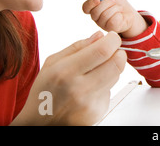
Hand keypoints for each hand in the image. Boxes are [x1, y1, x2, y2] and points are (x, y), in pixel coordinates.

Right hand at [11, 31, 126, 124]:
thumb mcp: (52, 63)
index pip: (102, 51)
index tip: (112, 37)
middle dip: (119, 52)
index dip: (113, 40)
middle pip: (116, 64)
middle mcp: (79, 89)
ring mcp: (90, 103)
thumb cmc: (45, 91)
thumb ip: (78, 46)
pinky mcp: (97, 112)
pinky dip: (105, 85)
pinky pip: (110, 91)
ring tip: (96, 70)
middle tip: (113, 50)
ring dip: (112, 68)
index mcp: (65, 72)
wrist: (41, 123)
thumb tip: (100, 35)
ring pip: (116, 76)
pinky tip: (90, 89)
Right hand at [82, 0, 147, 37]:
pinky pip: (113, 20)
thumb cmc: (119, 4)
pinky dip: (119, 14)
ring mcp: (103, 25)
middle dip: (107, 3)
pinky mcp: (111, 29)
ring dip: (115, 8)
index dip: (90, 3)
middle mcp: (96, 18)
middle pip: (96, 11)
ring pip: (105, 15)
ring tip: (120, 8)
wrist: (130, 14)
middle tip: (114, 1)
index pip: (85, 7)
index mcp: (94, 8)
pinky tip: (121, 15)